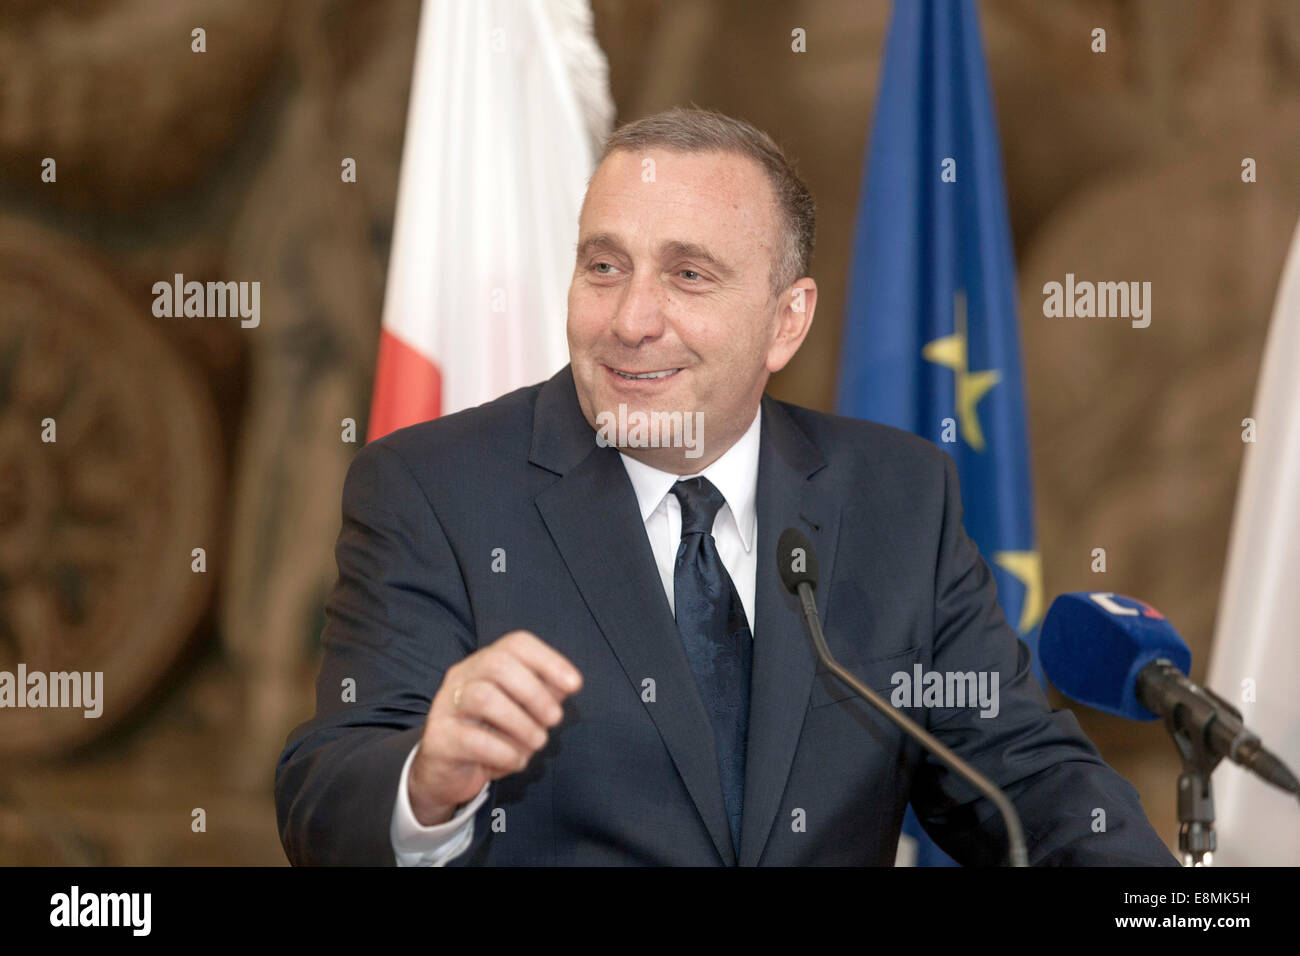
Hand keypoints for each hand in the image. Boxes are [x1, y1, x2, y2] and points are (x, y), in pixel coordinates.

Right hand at [408, 630, 582, 825]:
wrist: (446, 773)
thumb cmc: (492, 736)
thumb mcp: (523, 714)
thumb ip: (544, 695)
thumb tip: (567, 684)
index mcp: (484, 664)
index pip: (516, 644)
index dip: (549, 659)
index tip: (575, 685)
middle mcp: (462, 677)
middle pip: (498, 663)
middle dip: (535, 692)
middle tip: (555, 720)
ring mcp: (445, 705)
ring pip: (482, 697)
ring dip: (521, 723)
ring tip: (537, 742)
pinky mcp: (438, 739)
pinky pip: (471, 739)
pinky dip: (504, 752)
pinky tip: (516, 761)